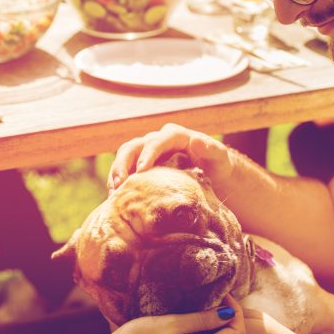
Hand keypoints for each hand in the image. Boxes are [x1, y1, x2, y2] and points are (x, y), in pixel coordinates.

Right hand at [103, 300, 244, 333]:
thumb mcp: (174, 323)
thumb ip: (203, 319)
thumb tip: (228, 313)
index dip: (236, 313)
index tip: (223, 295)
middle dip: (229, 317)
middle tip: (217, 296)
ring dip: (216, 323)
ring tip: (205, 303)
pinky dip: (205, 330)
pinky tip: (192, 317)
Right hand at [107, 123, 234, 190]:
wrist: (212, 175)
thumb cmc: (217, 165)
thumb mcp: (219, 158)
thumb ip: (212, 149)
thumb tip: (196, 140)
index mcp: (174, 135)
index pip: (156, 141)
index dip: (147, 154)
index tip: (141, 171)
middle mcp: (157, 141)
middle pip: (133, 147)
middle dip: (123, 164)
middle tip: (119, 184)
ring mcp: (147, 153)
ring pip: (124, 157)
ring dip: (116, 174)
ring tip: (113, 193)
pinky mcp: (141, 166)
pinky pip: (125, 171)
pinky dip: (118, 183)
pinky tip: (115, 198)